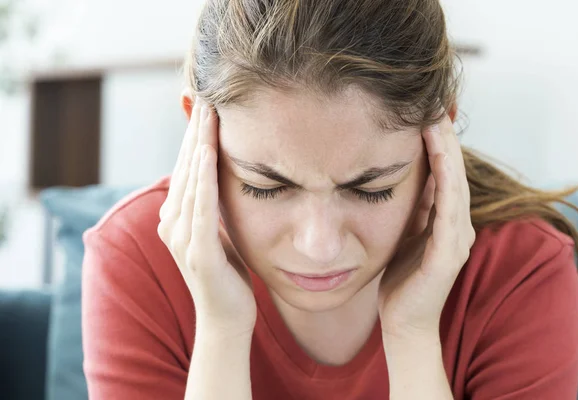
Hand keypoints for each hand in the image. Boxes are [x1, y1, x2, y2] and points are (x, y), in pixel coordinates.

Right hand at [158, 99, 256, 337]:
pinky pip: (200, 208)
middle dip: (196, 132)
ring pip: (190, 182)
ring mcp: (181, 239)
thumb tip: (219, 178)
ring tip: (207, 114)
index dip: (195, 136)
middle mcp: (171, 225)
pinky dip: (203, 179)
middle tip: (206, 95)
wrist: (226, 320)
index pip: (186, 169)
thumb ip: (212, 207)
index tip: (207, 106)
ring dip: (198, 146)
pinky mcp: (198, 253)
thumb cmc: (227, 276)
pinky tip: (207, 153)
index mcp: (177, 219)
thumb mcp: (218, 233)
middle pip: (185, 169)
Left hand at [377, 113, 475, 338]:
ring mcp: (456, 241)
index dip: (438, 143)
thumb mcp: (405, 233)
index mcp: (447, 221)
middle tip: (433, 106)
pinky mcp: (447, 256)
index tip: (424, 113)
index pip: (445, 173)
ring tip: (436, 123)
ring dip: (447, 153)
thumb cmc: (402, 277)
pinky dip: (445, 183)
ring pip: (455, 186)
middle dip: (444, 139)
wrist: (402, 321)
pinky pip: (448, 212)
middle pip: (454, 173)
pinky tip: (438, 159)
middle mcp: (458, 227)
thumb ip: (413, 207)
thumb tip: (406, 174)